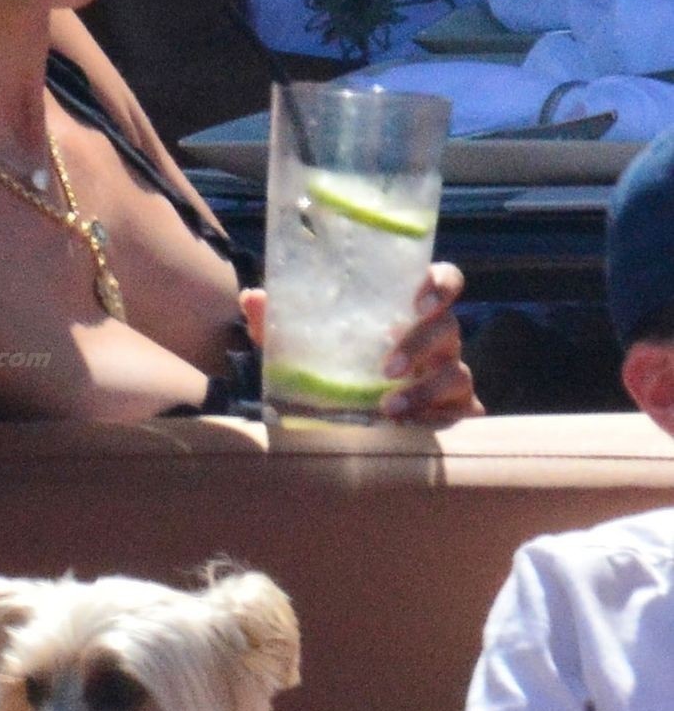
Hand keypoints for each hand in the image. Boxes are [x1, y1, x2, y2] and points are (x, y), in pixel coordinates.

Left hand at [240, 263, 482, 426]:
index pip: (441, 282)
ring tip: (389, 408)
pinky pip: (458, 410)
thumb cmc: (341, 372)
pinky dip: (432, 418)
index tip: (420, 300)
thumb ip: (280, 325)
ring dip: (423, 388)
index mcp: (408, 313)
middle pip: (448, 325)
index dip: (440, 284)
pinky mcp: (455, 410)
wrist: (363, 426)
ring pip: (455, 370)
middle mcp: (437, 338)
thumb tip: (251, 297)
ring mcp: (451, 373)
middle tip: (387, 368)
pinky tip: (406, 428)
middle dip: (420, 343)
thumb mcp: (307, 349)